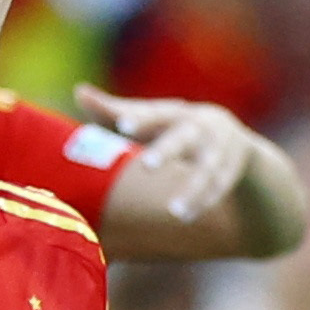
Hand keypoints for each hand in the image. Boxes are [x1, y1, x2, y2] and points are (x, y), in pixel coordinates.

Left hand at [75, 85, 249, 224]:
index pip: (156, 113)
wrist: (230, 136)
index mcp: (175, 113)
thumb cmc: (169, 127)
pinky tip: (187, 218)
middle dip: (167, 150)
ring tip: (173, 212)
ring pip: (208, 169)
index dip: (141, 118)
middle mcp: (200, 127)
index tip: (122, 123)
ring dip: (193, 190)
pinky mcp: (230, 169)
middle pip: (183, 138)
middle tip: (146, 165)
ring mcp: (219, 148)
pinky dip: (205, 201)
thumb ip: (113, 110)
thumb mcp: (147, 117)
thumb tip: (79, 91)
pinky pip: (220, 186)